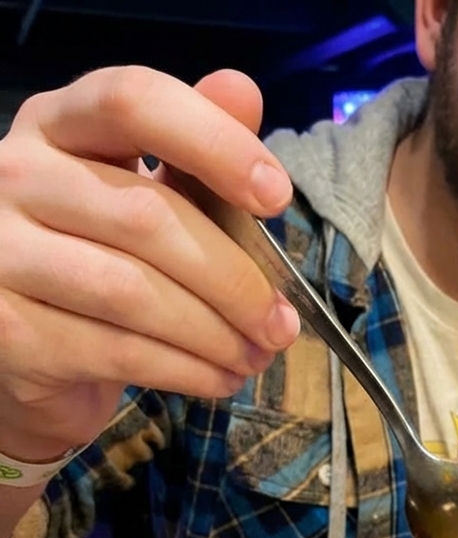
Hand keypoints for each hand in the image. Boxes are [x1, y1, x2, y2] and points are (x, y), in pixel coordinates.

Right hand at [0, 66, 300, 461]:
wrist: (31, 352)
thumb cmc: (103, 260)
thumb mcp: (150, 198)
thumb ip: (195, 154)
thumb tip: (242, 90)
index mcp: (60, 125)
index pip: (133, 101)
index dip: (214, 142)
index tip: (276, 197)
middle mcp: (16, 174)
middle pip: (148, 217)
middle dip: (235, 280)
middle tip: (281, 325)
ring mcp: (1, 253)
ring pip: (134, 292)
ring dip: (216, 334)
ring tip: (257, 356)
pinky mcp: (8, 328)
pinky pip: (119, 349)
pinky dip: (187, 370)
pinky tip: (221, 378)